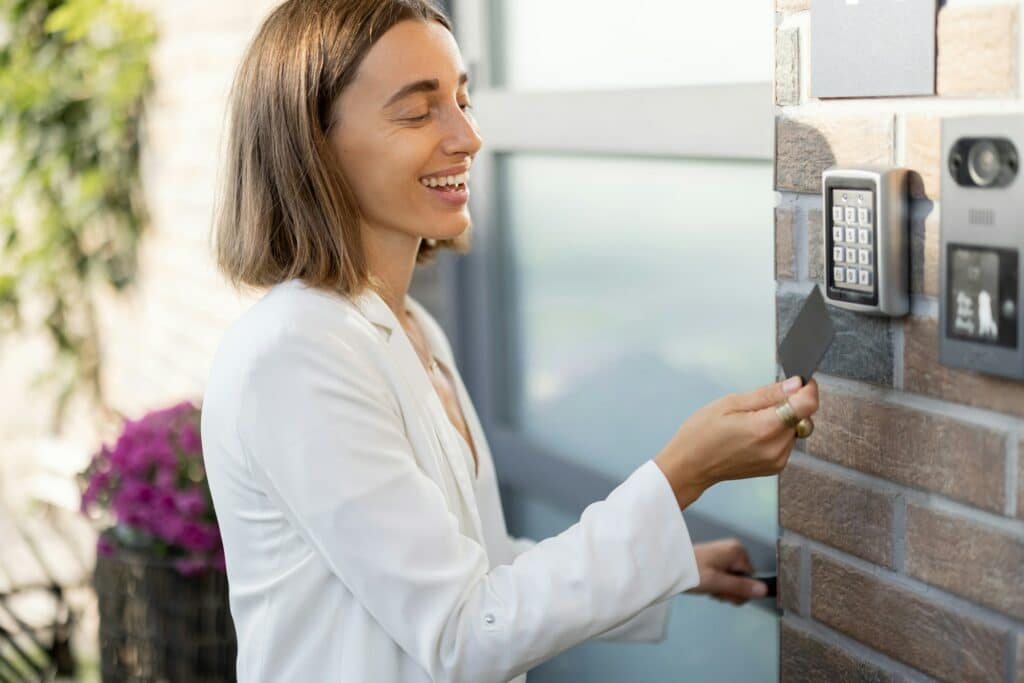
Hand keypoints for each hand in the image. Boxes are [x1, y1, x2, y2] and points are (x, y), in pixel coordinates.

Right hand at [654, 376, 818, 508]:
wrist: (689, 466)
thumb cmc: (701, 433)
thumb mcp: (730, 403)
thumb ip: (767, 394)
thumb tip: (796, 384)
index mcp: (765, 428)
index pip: (807, 405)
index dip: (807, 389)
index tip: (798, 382)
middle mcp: (776, 447)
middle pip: (803, 416)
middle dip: (789, 404)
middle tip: (758, 404)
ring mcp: (777, 460)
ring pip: (796, 429)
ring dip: (783, 420)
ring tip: (751, 422)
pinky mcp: (775, 467)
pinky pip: (787, 442)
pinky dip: (776, 433)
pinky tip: (753, 434)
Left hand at [686, 538, 766, 605]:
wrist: (668, 565)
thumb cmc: (692, 572)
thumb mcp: (717, 583)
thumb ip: (741, 587)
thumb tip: (764, 590)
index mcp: (737, 551)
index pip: (752, 579)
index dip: (738, 590)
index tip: (722, 592)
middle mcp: (734, 550)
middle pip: (742, 580)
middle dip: (729, 590)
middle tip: (713, 590)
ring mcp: (725, 554)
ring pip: (733, 581)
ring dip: (721, 589)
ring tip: (707, 586)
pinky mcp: (716, 559)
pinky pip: (724, 577)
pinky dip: (716, 584)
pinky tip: (705, 583)